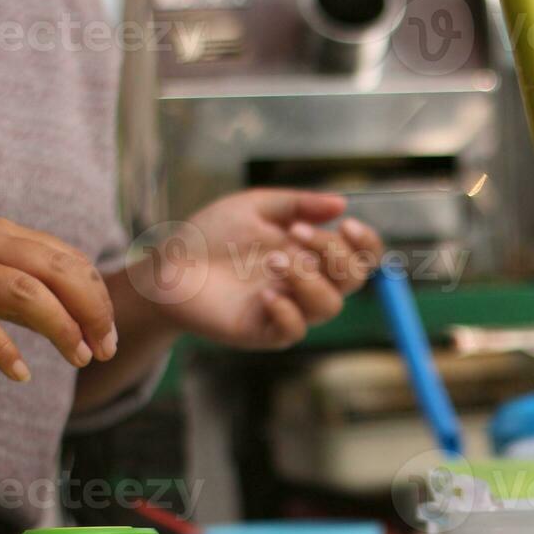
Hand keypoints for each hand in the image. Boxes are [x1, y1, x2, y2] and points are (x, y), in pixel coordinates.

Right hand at [0, 218, 116, 380]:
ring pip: (29, 295)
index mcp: (4, 234)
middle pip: (60, 274)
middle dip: (94, 312)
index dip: (98, 295)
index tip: (107, 330)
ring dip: (63, 328)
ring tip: (79, 357)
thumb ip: (23, 281)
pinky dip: (5, 351)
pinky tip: (21, 374)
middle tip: (106, 348)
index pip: (70, 260)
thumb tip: (74, 310)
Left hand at [125, 190, 383, 350]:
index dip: (366, 243)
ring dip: (307, 279)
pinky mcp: (264, 331)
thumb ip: (298, 204)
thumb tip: (342, 203)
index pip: (360, 255)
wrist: (167, 267)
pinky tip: (264, 294)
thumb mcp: (255, 207)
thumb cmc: (210, 235)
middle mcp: (307, 282)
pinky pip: (294, 330)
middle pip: (352, 279)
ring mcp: (288, 309)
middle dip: (333, 253)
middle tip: (296, 234)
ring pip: (328, 306)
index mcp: (312, 253)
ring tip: (272, 262)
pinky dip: (287, 311)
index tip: (348, 225)